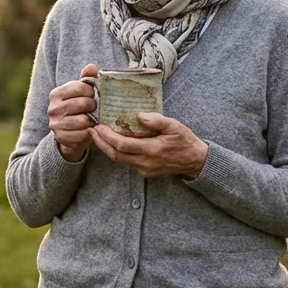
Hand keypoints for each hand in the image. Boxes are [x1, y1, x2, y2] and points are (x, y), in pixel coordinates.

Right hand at [47, 63, 98, 160]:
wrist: (69, 133)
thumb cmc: (77, 109)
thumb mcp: (81, 93)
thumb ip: (86, 79)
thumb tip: (91, 67)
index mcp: (56, 94)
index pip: (81, 87)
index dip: (92, 91)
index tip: (92, 95)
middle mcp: (52, 108)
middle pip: (83, 104)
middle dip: (94, 106)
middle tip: (94, 109)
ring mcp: (55, 124)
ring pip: (84, 120)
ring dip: (92, 121)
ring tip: (91, 119)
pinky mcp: (60, 137)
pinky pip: (82, 134)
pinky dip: (89, 133)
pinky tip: (88, 130)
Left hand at [89, 112, 208, 178]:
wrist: (195, 161)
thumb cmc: (184, 141)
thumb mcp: (174, 126)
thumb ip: (156, 120)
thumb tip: (139, 115)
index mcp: (151, 150)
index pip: (122, 145)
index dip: (107, 137)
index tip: (98, 126)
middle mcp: (145, 162)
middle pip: (115, 155)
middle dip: (101, 143)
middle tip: (92, 130)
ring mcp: (144, 169)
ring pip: (119, 160)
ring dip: (107, 148)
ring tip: (99, 135)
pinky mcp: (145, 172)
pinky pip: (127, 162)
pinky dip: (117, 152)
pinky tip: (114, 142)